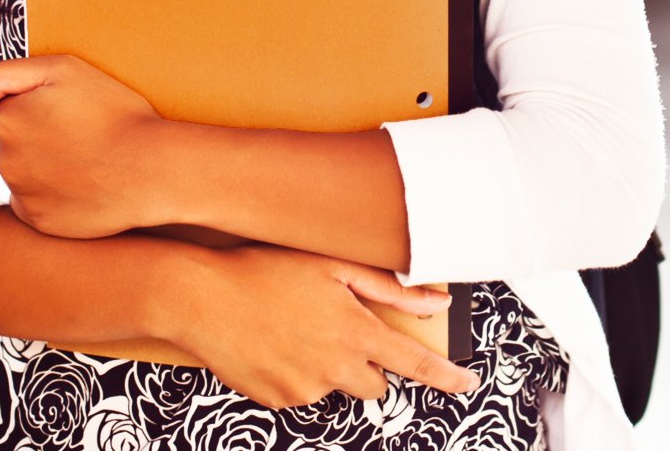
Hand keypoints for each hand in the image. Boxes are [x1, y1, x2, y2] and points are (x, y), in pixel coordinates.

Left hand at [0, 55, 168, 238]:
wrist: (149, 169)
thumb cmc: (114, 114)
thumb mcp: (64, 69)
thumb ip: (5, 74)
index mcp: (8, 118)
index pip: (13, 107)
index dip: (46, 105)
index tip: (75, 110)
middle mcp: (4, 158)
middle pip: (17, 142)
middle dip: (43, 137)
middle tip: (86, 135)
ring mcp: (20, 193)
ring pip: (27, 173)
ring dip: (48, 166)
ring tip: (90, 160)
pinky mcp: (38, 221)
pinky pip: (38, 204)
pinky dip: (56, 195)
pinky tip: (85, 185)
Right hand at [174, 245, 479, 408]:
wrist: (202, 298)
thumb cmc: (267, 271)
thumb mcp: (332, 267)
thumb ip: (388, 287)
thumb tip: (435, 301)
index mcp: (354, 332)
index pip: (413, 363)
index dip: (445, 377)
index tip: (467, 384)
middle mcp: (334, 368)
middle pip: (374, 386)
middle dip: (366, 365)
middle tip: (337, 332)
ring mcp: (304, 390)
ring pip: (334, 387)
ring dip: (327, 367)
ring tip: (294, 329)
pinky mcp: (277, 402)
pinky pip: (301, 393)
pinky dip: (296, 374)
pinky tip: (274, 344)